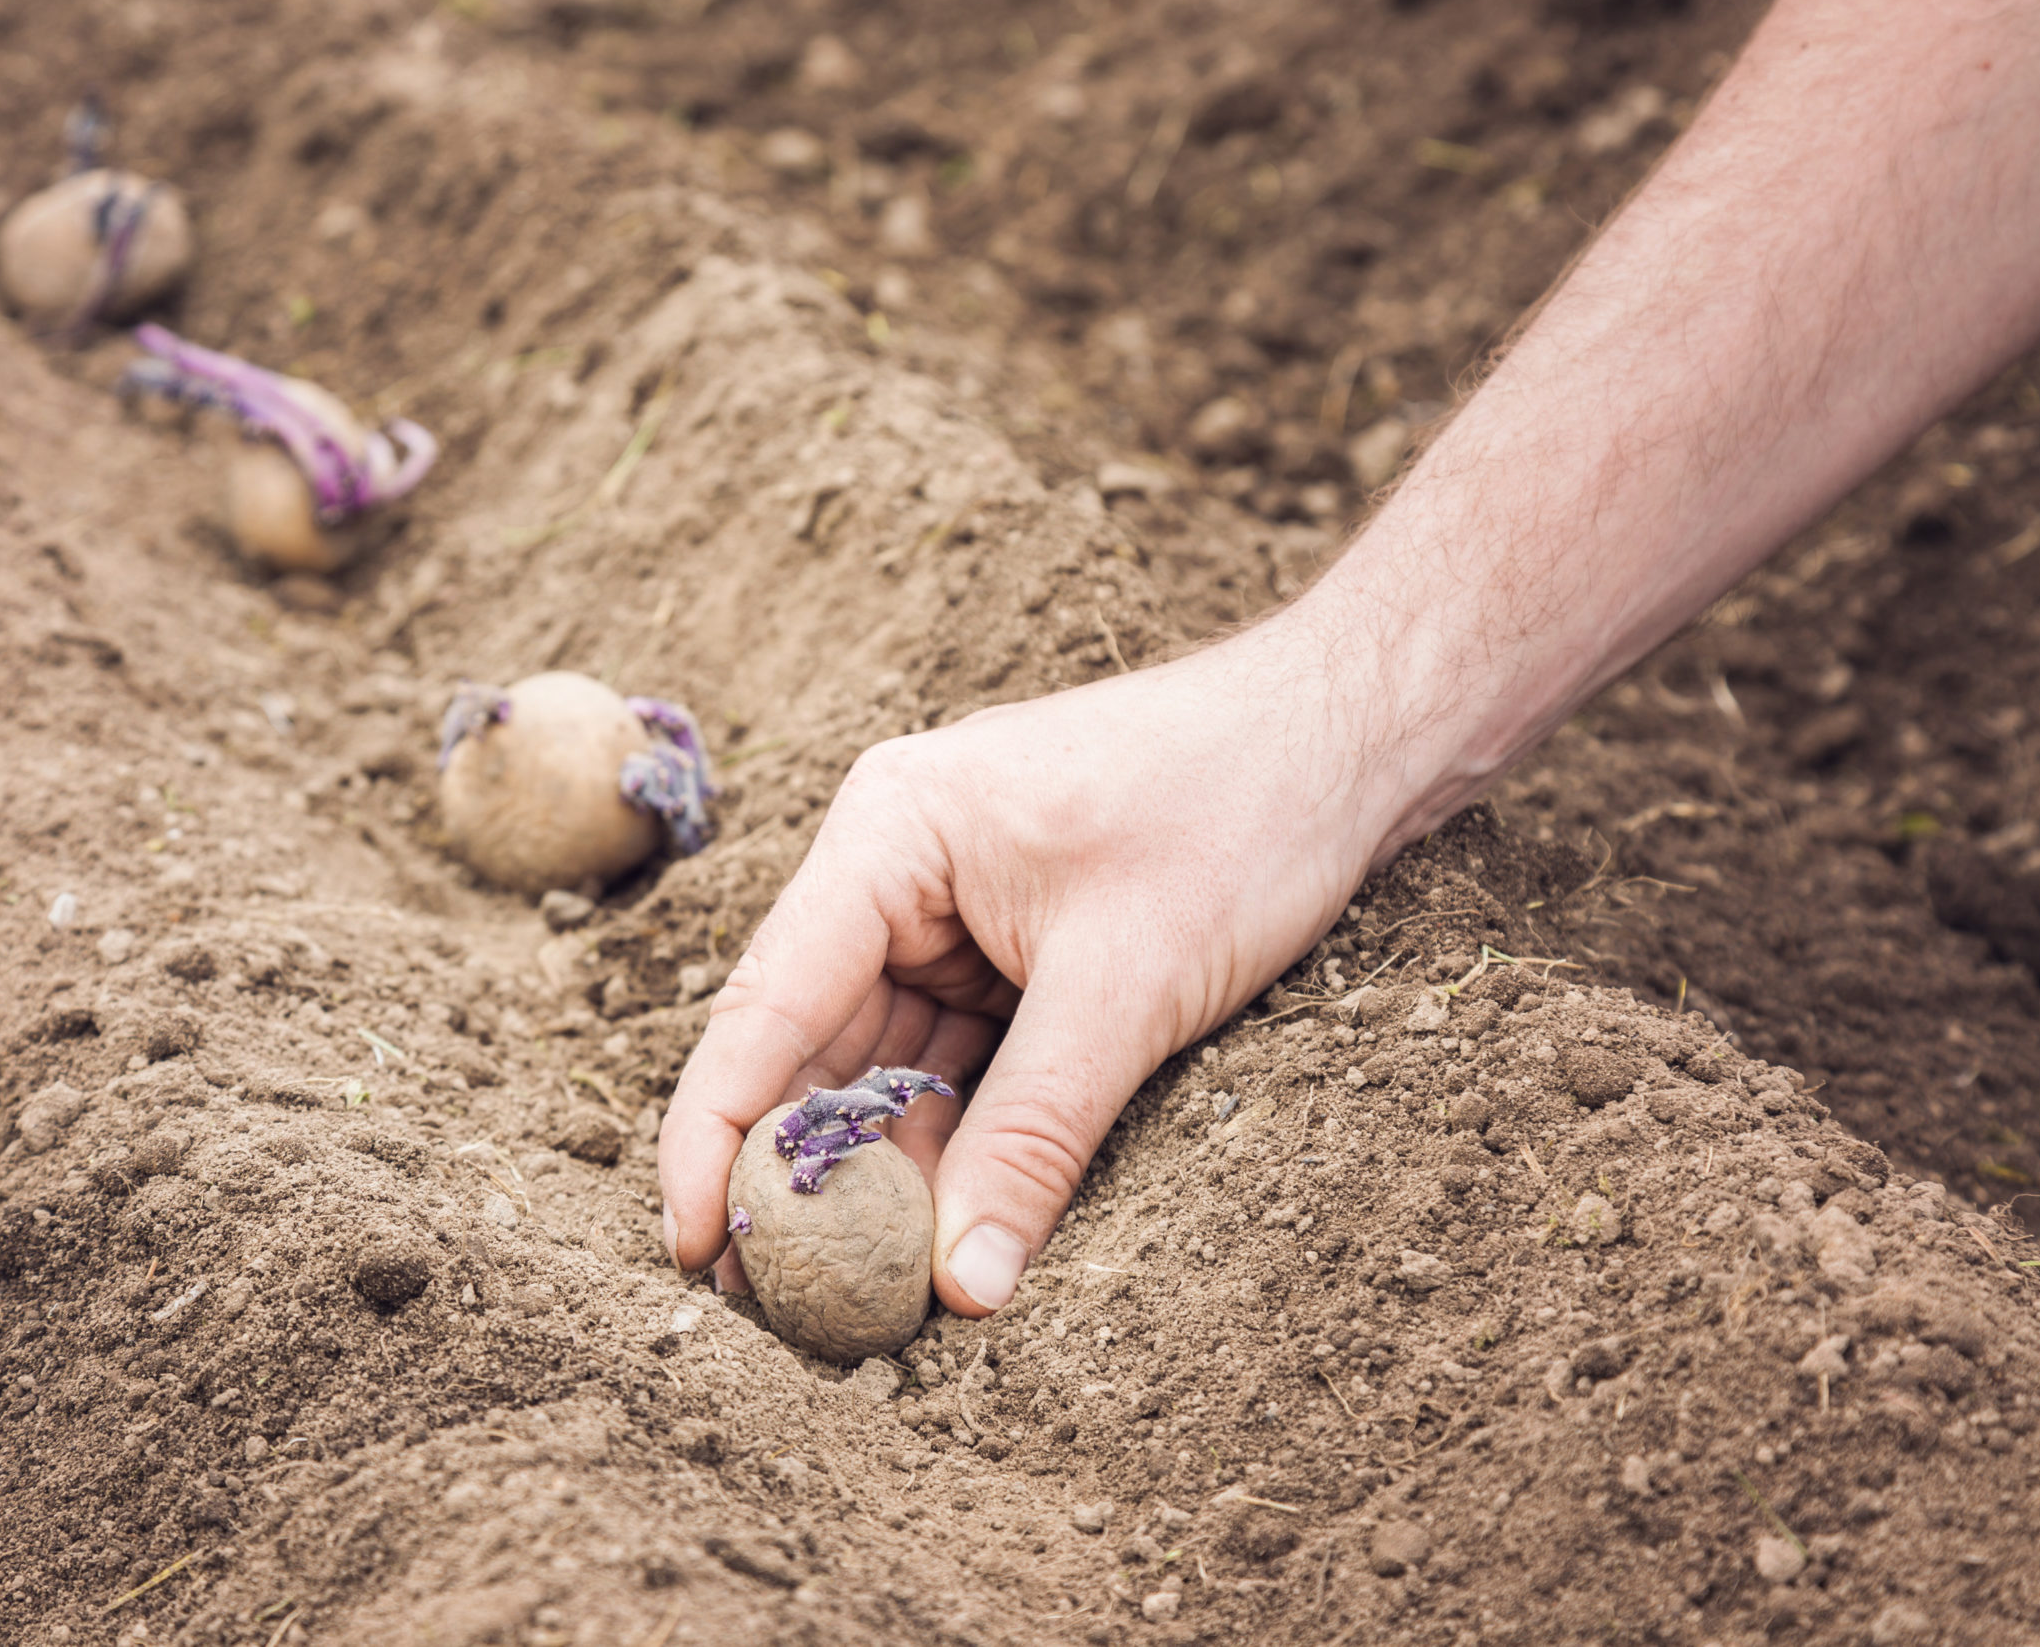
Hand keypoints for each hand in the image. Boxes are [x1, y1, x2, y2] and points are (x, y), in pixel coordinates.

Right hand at [656, 610, 1415, 1315]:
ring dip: (879, 1168)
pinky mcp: (1015, 948)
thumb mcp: (1125, 990)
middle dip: (799, 1169)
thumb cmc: (1235, 815)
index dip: (716, 1133)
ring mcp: (956, 909)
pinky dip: (951, 1138)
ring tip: (850, 1290)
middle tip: (771, 1300)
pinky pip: (958, 1060)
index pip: (765, 1002)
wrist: (1350, 740)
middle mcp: (898, 868)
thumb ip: (1033, 1138)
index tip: (689, 1246)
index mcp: (888, 835)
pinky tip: (938, 1228)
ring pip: (887, 1063)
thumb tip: (961, 1283)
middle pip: (813, 1042)